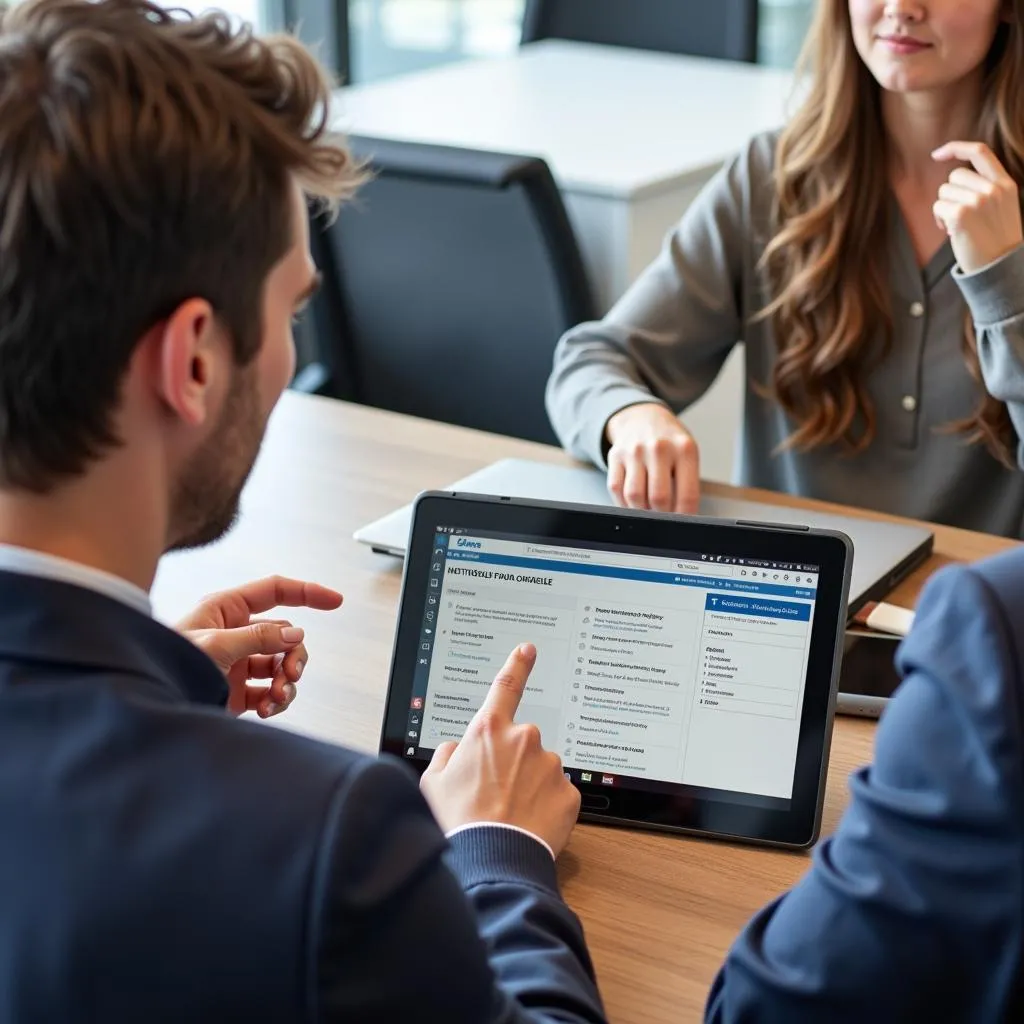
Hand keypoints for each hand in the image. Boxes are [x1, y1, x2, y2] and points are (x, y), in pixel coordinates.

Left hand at [177, 575, 342, 718]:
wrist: (146, 704)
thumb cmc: (164, 665)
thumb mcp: (213, 646)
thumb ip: (257, 638)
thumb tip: (294, 635)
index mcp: (226, 610)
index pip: (275, 592)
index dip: (307, 592)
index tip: (334, 600)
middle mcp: (235, 634)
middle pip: (286, 635)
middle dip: (293, 655)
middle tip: (291, 674)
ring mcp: (239, 662)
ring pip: (282, 664)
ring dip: (286, 681)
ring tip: (278, 696)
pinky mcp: (238, 691)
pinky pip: (271, 691)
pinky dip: (276, 700)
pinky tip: (269, 708)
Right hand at [420, 643, 579, 856]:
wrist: (491, 861)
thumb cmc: (458, 823)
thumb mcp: (433, 783)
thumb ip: (446, 756)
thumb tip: (457, 749)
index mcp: (488, 730)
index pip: (505, 687)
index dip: (517, 665)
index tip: (527, 650)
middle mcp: (523, 739)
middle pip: (521, 743)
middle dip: (513, 763)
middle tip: (495, 795)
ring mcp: (550, 765)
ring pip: (541, 770)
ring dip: (530, 786)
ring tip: (509, 815)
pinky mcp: (569, 792)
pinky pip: (558, 794)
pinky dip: (546, 807)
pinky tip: (529, 824)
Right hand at [605, 402, 699, 513]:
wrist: (643, 417)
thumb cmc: (669, 442)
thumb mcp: (687, 454)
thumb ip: (687, 483)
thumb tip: (682, 518)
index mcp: (684, 449)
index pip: (687, 495)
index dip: (685, 517)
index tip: (682, 525)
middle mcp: (659, 448)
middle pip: (659, 498)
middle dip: (662, 515)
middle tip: (664, 518)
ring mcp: (634, 451)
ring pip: (634, 496)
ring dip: (641, 510)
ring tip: (648, 510)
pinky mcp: (615, 455)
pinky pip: (616, 489)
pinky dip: (624, 502)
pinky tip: (633, 501)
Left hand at [932, 141, 1022, 273]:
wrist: (999, 266)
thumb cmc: (995, 240)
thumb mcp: (1001, 206)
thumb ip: (986, 188)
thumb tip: (954, 178)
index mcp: (1005, 183)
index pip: (980, 152)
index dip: (956, 148)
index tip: (937, 154)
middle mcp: (993, 188)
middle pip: (955, 176)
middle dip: (951, 194)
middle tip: (959, 215)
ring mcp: (978, 200)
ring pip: (944, 191)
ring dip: (945, 207)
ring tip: (957, 225)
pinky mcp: (961, 214)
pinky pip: (937, 207)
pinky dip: (939, 219)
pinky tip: (951, 231)